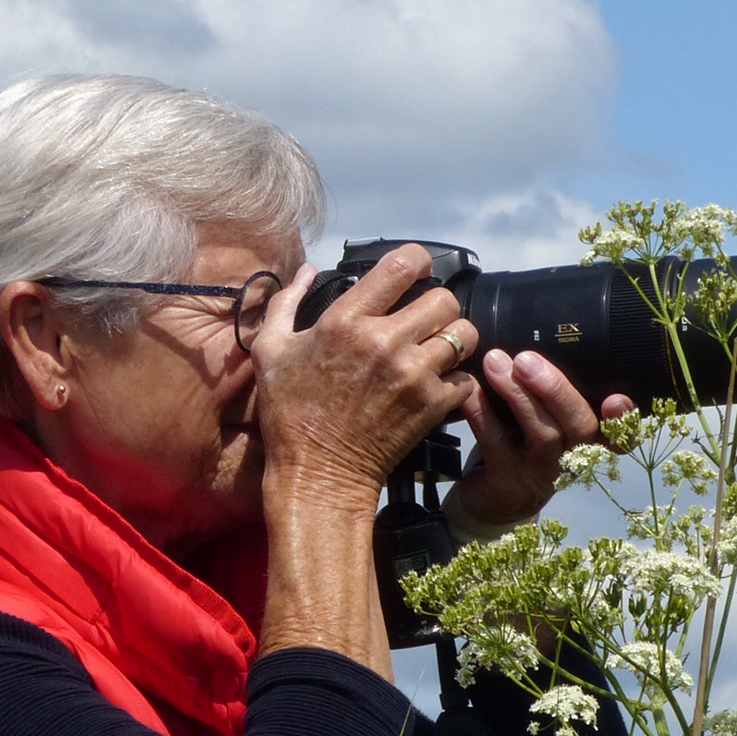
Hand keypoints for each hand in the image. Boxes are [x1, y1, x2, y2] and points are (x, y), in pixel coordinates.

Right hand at [250, 243, 479, 510]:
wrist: (317, 474)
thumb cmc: (289, 414)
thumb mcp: (270, 351)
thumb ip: (286, 302)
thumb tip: (307, 269)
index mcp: (345, 321)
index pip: (403, 264)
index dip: (418, 261)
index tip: (416, 271)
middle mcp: (384, 342)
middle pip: (444, 298)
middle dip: (438, 305)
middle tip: (425, 320)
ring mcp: (413, 375)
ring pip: (464, 334)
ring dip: (453, 341)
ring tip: (436, 351)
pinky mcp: (432, 406)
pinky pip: (466, 377)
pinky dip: (456, 380)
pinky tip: (435, 385)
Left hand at [446, 349, 634, 529]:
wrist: (486, 499)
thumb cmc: (517, 442)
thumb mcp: (539, 415)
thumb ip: (546, 388)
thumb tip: (533, 331)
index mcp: (588, 439)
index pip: (622, 432)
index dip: (626, 419)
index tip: (616, 398)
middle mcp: (573, 458)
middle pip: (582, 425)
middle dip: (556, 389)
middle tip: (526, 359)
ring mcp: (542, 475)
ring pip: (543, 434)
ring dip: (518, 395)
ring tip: (495, 362)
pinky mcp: (509, 486)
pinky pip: (498, 446)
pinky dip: (483, 413)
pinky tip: (469, 391)